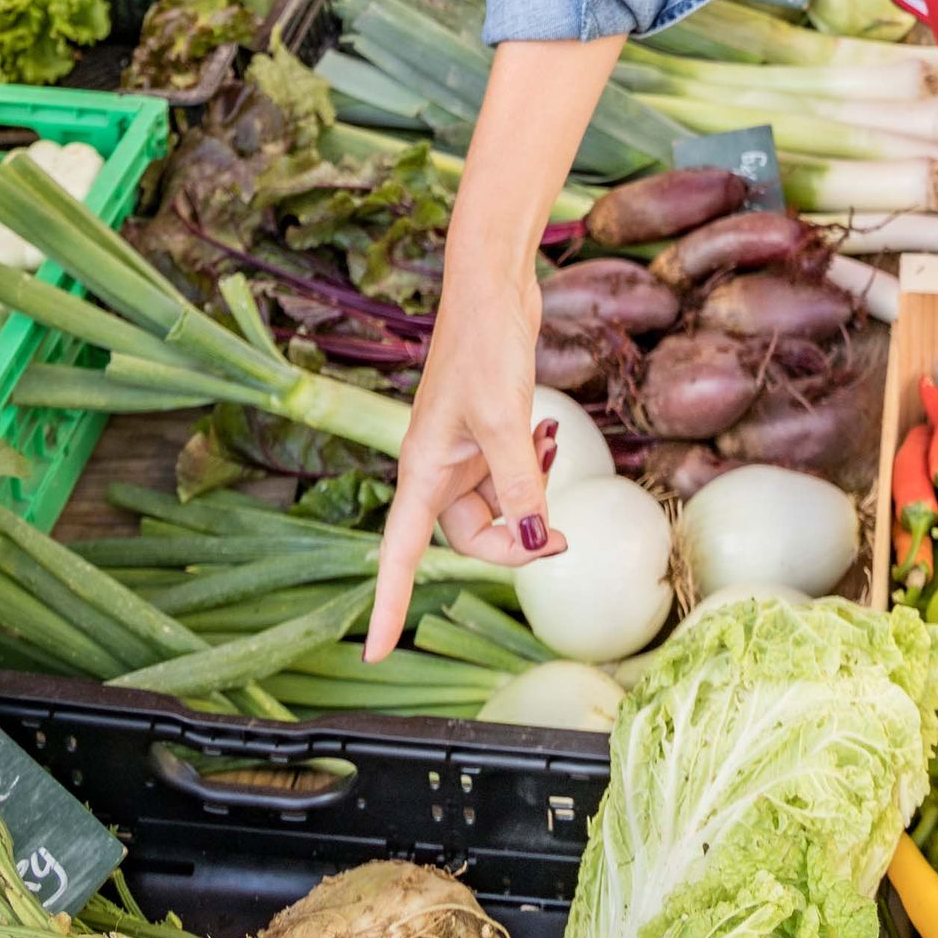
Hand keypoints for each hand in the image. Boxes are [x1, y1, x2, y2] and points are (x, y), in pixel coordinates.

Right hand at [364, 253, 565, 658]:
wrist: (495, 286)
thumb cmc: (484, 344)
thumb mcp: (505, 420)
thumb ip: (519, 483)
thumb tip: (536, 541)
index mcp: (424, 470)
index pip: (400, 553)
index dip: (390, 603)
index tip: (376, 651)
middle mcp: (438, 466)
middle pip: (470, 535)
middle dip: (515, 540)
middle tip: (562, 536)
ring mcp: (464, 448)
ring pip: (497, 505)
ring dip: (530, 494)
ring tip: (549, 447)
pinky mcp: (489, 430)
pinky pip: (512, 474)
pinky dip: (534, 466)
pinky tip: (549, 434)